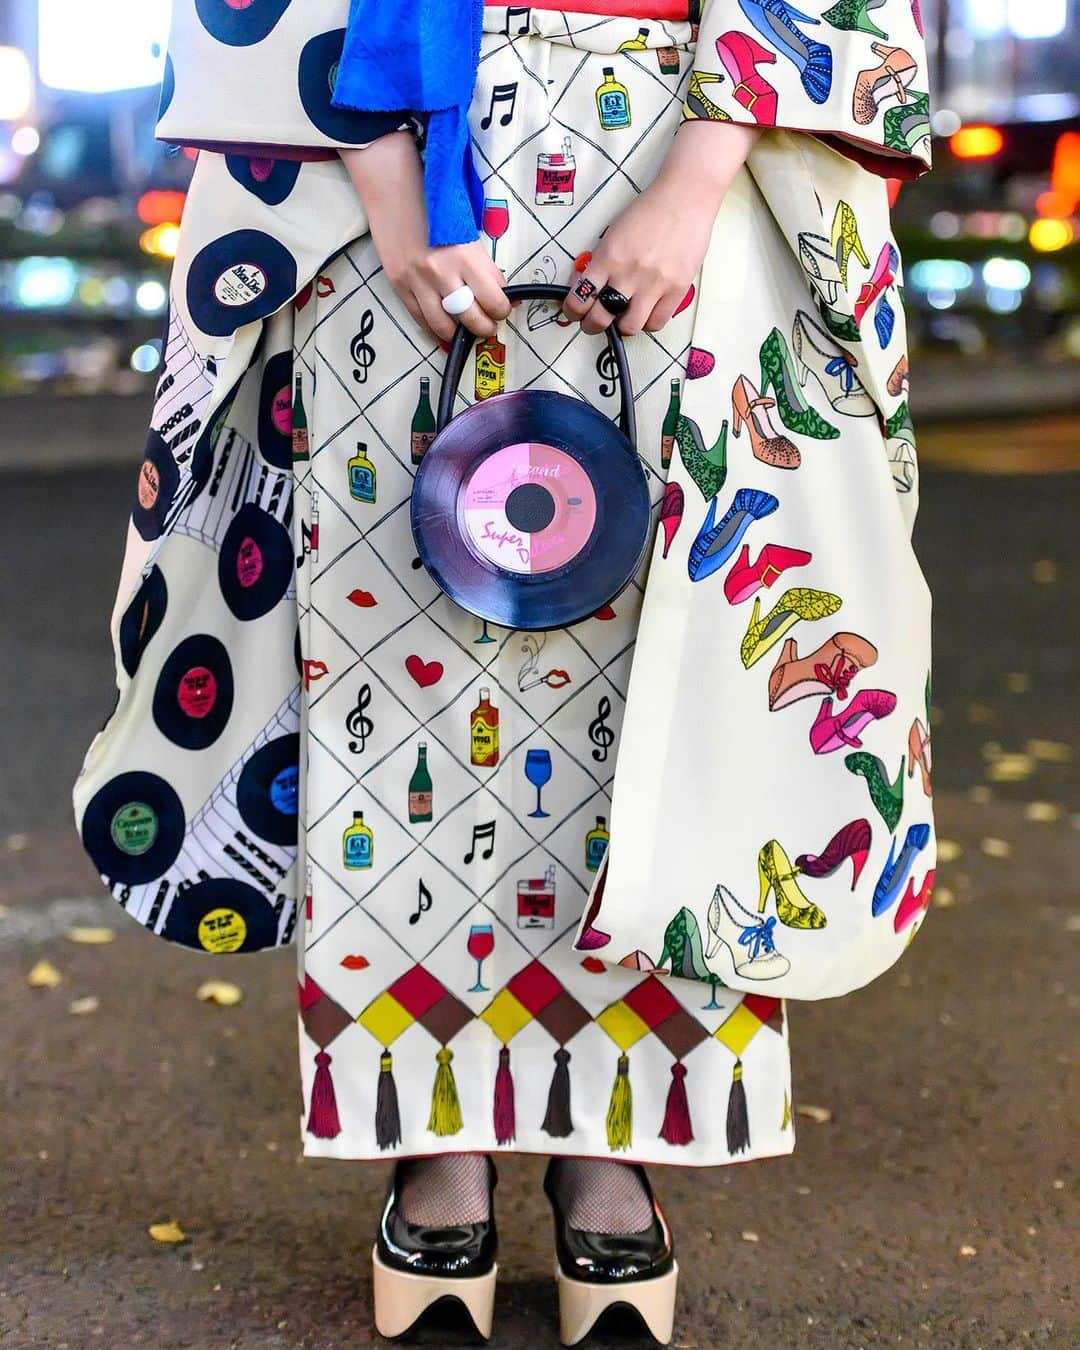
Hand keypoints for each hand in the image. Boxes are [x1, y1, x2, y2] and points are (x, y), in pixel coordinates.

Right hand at [340, 133, 510, 344]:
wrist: (392, 189)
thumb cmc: (435, 205)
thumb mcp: (466, 231)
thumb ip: (483, 263)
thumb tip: (501, 291)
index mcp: (466, 256)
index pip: (494, 299)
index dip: (503, 309)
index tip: (504, 308)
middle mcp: (442, 273)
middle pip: (472, 319)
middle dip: (486, 326)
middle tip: (489, 325)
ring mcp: (418, 282)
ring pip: (444, 326)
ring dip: (459, 334)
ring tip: (466, 330)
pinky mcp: (399, 285)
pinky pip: (420, 319)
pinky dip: (434, 329)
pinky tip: (444, 331)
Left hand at [562, 181, 714, 337]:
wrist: (685, 198)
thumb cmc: (649, 211)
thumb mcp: (614, 232)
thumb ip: (600, 261)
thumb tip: (586, 285)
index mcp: (609, 257)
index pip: (580, 298)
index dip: (572, 310)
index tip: (574, 311)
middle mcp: (629, 273)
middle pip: (600, 318)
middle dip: (592, 325)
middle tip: (594, 322)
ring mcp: (654, 284)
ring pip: (630, 327)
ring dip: (622, 326)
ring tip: (623, 316)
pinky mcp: (677, 289)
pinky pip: (657, 322)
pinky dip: (647, 322)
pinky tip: (646, 312)